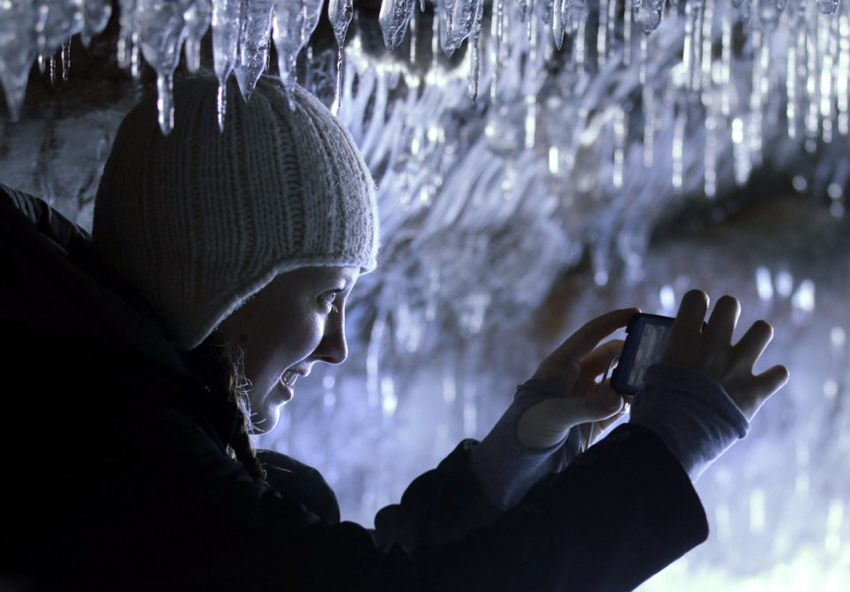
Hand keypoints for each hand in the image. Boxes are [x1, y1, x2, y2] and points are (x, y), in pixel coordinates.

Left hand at [518, 308, 638, 448]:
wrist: (522, 459)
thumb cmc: (527, 429)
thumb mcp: (553, 415)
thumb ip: (587, 407)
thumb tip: (620, 398)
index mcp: (561, 365)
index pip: (590, 335)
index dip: (612, 321)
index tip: (636, 313)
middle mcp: (577, 377)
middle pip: (610, 356)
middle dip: (630, 353)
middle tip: (653, 355)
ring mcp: (588, 396)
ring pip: (619, 380)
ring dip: (633, 380)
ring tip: (652, 381)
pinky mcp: (597, 418)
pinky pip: (620, 405)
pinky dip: (632, 402)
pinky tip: (644, 404)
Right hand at [660, 290, 788, 420]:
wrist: (674, 439)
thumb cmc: (655, 409)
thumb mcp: (652, 376)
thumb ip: (670, 359)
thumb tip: (673, 355)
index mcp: (684, 339)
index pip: (696, 298)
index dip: (697, 304)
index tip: (696, 314)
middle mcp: (713, 346)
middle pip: (731, 305)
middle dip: (728, 313)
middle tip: (722, 329)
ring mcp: (737, 366)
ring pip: (762, 330)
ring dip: (756, 337)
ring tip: (748, 348)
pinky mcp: (755, 391)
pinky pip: (779, 374)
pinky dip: (773, 377)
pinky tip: (764, 381)